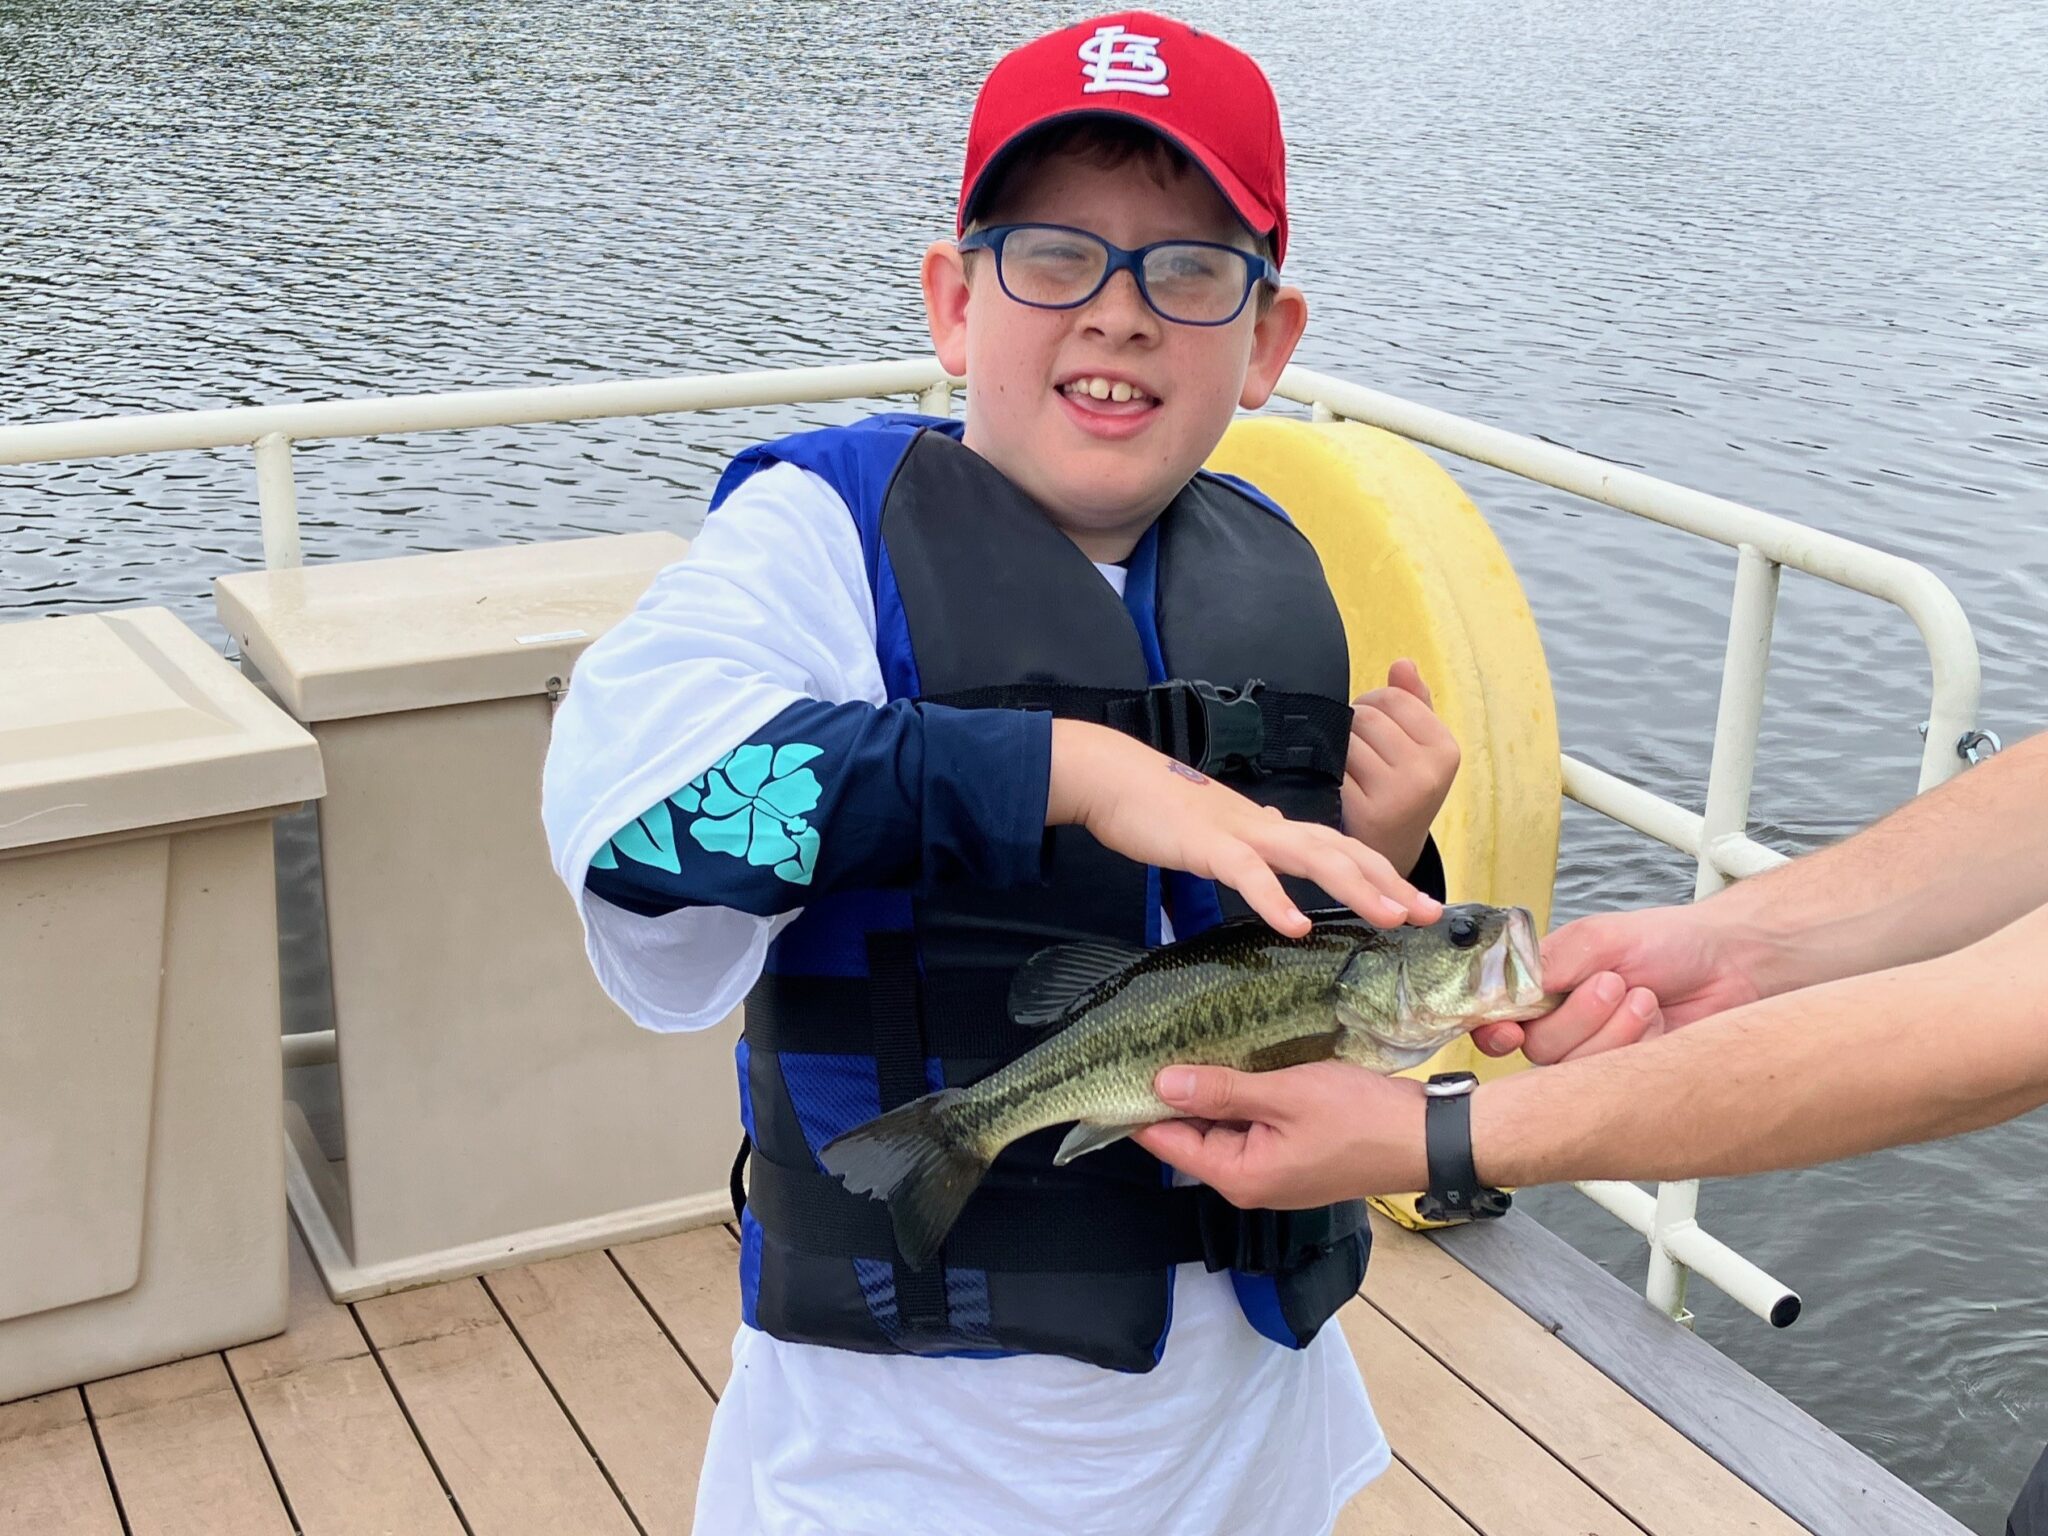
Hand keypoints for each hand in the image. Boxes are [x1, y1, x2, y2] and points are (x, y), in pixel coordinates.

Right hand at [1047, 720, 1443, 935]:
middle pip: (1344, 852)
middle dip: (1390, 883)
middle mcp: (1269, 827)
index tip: (1419, 905)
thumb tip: (1281, 831)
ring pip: (1312, 857)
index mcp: (1274, 828)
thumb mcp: (1221, 827)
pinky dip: (1274, 899)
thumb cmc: (1162, 807)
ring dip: (1355, 887)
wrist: (1115, 780)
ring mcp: (1241, 833)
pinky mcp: (1207, 844)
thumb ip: (1255, 835)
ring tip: (1389, 918)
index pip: (1342, 850)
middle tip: (1429, 914)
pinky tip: (1296, 926)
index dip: (1384, 874)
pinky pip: (1248, 873)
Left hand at [1130, 1061, 1427, 1207]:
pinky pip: (1248, 1129)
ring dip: (1206, 1095)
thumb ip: (1221, 1092)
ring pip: (1220, 1131)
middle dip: (1171, 1095)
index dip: (1136, 1107)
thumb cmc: (1359, 1118)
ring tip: (1185, 1046)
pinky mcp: (1292, 1159)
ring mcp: (1272, 1173)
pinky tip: (1232, 1065)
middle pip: (1190, 1138)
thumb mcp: (1284, 1095)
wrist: (1426, 1138)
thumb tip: (1161, 1084)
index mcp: (1239, 1175)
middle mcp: (1248, 1183)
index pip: (1166, 1143)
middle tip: (1149, 1044)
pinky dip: (1237, 1101)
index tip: (1115, 1068)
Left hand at [1342, 660, 1460, 876]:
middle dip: (1353, 725)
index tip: (1373, 725)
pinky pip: (1333, 769)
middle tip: (1355, 749)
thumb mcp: (1421, 748)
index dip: (1373, 704)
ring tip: (1350, 768)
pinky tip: (1340, 788)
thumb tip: (1403, 662)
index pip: (1394, 698)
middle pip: (1367, 716)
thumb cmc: (1402, 790)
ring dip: (1337, 748)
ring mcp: (1398, 794)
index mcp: (1446, 750)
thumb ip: (1414, 702)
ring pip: (1346, 740)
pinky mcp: (1366, 812)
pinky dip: (1329, 773)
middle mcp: (1428, 772)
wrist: (1390, 854)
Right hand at [1472, 903, 1765, 1063]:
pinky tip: (1654, 1021)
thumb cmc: (1667, 942)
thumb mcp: (1598, 939)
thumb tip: (1506, 990)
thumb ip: (1548, 963)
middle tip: (1613, 984)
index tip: (1509, 1030)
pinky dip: (1635, 1045)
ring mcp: (1595, 1052)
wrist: (1730, 964)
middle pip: (1537, 1047)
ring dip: (1611, 1029)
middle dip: (1577, 1018)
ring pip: (1572, 1068)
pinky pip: (1610, 1079)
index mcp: (1543, 986)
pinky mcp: (1627, 1074)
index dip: (1495, 1029)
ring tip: (1643, 998)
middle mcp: (1562, 1022)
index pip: (1497, 1017)